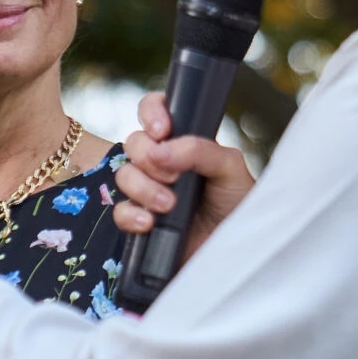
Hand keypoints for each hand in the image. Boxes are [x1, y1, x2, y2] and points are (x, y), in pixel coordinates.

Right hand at [115, 91, 254, 264]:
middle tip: (174, 176)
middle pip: (134, 142)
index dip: (151, 113)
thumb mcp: (230, 167)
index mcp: (183, 142)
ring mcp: (149, 191)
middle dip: (149, 156)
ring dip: (144, 188)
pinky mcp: (140, 221)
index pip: (154, 110)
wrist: (237, 248)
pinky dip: (132, 215)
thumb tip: (161, 151)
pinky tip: (150, 223)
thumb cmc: (237, 203)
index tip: (162, 130)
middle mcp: (162, 163)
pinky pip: (119, 211)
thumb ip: (200, 149)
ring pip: (123, 175)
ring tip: (169, 204)